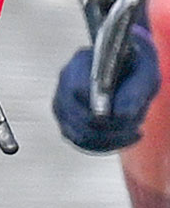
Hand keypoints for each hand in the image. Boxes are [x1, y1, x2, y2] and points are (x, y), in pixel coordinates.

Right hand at [55, 27, 160, 151]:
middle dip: (111, 128)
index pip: (79, 89)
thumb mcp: (144, 73)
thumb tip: (122, 115)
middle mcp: (65, 82)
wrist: (125, 66)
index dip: (101, 107)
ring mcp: (62, 103)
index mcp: (82, 62)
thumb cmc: (136, 67)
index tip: (128, 116)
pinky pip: (79, 141)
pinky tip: (122, 138)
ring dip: (109, 139)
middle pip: (80, 117)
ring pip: (79, 133)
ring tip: (132, 132)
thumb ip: (135, 91)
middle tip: (136, 127)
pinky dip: (103, 145)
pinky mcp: (65, 120)